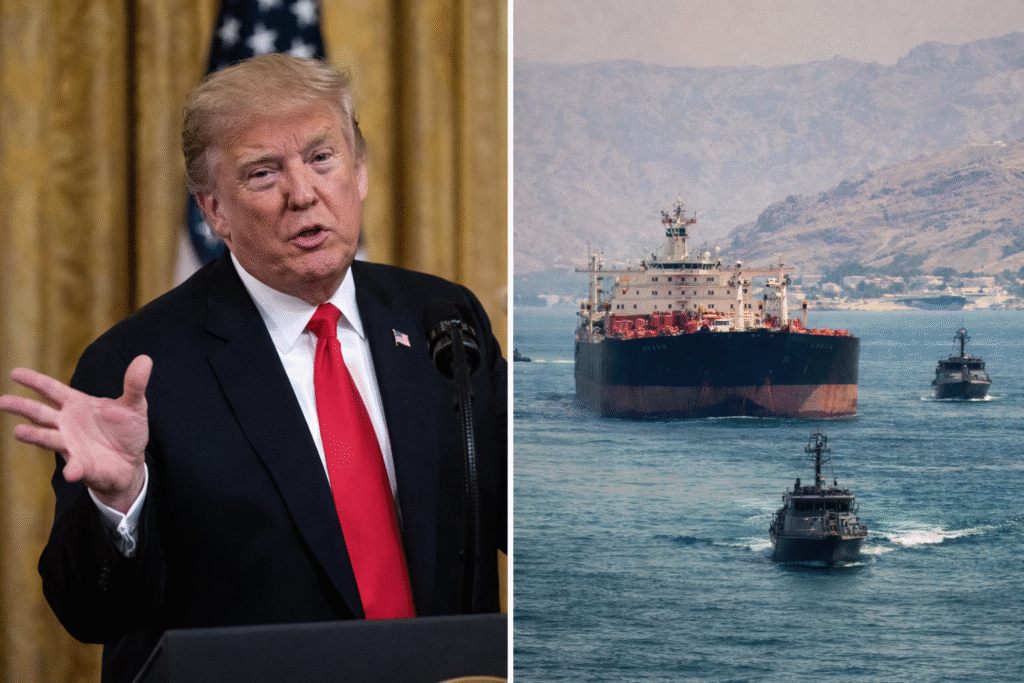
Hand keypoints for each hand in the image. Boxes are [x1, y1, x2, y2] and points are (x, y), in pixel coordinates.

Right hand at [0, 355, 151, 512]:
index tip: (15, 372)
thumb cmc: (126, 431)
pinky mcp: (82, 466)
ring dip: (34, 436)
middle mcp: (67, 424)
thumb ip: (135, 384)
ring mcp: (71, 445)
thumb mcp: (134, 405)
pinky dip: (73, 470)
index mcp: (77, 405)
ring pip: (48, 439)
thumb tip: (145, 359)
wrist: (131, 462)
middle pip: (40, 413)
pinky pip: (75, 467)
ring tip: (18, 432)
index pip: (52, 390)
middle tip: (2, 401)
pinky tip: (71, 473)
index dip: (35, 381)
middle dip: (22, 407)